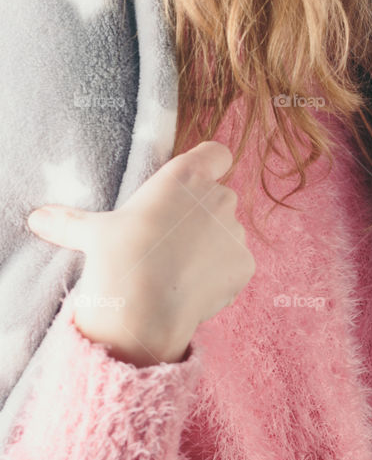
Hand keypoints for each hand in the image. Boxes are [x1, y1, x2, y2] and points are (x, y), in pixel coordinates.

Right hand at [26, 141, 256, 364]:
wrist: (145, 306)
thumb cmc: (120, 257)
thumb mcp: (93, 233)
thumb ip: (72, 222)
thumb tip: (38, 219)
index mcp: (185, 177)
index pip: (217, 153)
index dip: (211, 164)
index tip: (197, 182)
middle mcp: (219, 197)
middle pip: (221, 197)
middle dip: (204, 215)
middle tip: (172, 240)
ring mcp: (236, 231)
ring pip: (229, 233)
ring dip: (213, 246)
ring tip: (179, 269)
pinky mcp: (246, 264)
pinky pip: (236, 265)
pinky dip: (222, 275)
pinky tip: (193, 288)